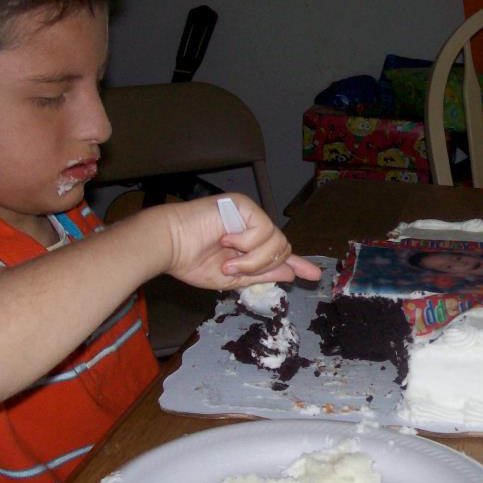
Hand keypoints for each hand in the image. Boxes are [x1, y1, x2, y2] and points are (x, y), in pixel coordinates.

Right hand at [157, 193, 320, 289]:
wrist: (169, 245)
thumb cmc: (192, 261)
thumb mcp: (233, 277)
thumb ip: (261, 274)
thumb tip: (290, 273)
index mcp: (250, 244)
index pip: (279, 253)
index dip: (296, 264)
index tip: (313, 276)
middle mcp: (252, 227)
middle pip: (282, 249)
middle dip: (261, 267)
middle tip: (232, 270)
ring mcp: (250, 214)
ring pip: (277, 242)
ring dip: (253, 260)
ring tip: (227, 261)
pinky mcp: (245, 205)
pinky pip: (264, 230)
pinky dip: (247, 244)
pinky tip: (226, 241)